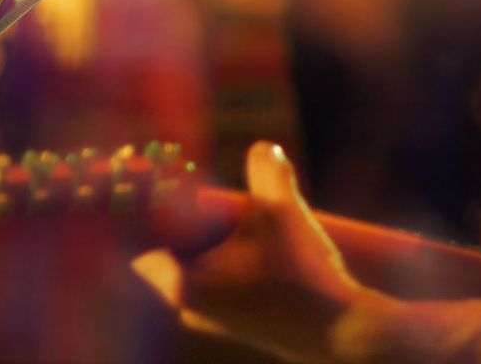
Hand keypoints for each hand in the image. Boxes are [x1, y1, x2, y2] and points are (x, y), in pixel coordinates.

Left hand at [133, 141, 371, 362]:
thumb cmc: (301, 278)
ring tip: (239, 219)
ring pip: (194, 268)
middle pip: (169, 253)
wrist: (340, 335)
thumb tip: (263, 146)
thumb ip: (269, 173)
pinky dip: (226, 261)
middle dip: (187, 221)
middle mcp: (187, 308)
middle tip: (206, 193)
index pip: (140, 243)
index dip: (150, 212)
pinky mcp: (235, 324)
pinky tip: (258, 246)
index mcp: (182, 284)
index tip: (168, 187)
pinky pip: (215, 283)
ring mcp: (211, 320)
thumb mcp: (284, 214)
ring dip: (211, 242)